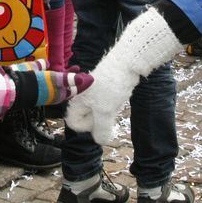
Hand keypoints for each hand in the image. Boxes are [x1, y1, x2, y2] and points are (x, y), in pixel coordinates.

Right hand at [7, 59, 93, 108]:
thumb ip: (69, 79)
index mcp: (59, 94)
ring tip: (76, 66)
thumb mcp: (56, 80)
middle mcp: (52, 89)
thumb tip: (83, 79)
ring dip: (66, 72)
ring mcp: (43, 82)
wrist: (15, 85)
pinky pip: (45, 69)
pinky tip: (51, 62)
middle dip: (76, 78)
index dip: (83, 83)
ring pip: (57, 76)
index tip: (91, 77)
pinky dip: (50, 66)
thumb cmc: (39, 86)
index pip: (75, 89)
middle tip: (85, 72)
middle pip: (67, 83)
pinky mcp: (35, 74)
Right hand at [65, 7, 182, 144]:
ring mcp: (93, 91)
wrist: (127, 61)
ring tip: (115, 102)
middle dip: (98, 120)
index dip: (86, 127)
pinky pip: (104, 102)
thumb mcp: (105, 111)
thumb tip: (100, 141)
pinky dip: (111, 104)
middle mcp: (82, 95)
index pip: (73, 123)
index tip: (99, 121)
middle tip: (109, 112)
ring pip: (96, 110)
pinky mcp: (104, 87)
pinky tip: (119, 96)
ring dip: (106, 112)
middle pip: (85, 117)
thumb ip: (101, 129)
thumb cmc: (112, 86)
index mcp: (77, 100)